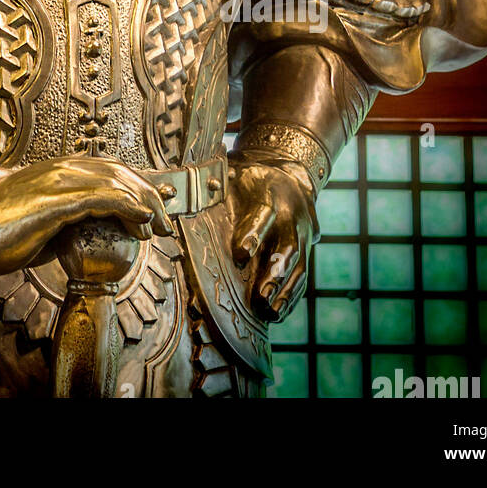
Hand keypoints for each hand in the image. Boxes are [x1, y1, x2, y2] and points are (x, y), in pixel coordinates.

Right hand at [0, 156, 171, 286]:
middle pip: (121, 172)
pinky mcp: (58, 201)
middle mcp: (65, 169)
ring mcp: (61, 182)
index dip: (140, 183)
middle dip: (149, 194)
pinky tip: (142, 220)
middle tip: (164, 219)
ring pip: (118, 182)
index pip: (111, 169)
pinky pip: (104, 198)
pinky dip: (129, 206)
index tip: (159, 201)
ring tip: (158, 225)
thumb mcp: (44, 219)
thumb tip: (92, 231)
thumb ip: (70, 218)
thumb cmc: (1, 225)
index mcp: (61, 171)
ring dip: (145, 203)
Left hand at [227, 154, 318, 321]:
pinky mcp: (307, 251)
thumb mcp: (236, 173)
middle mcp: (292, 217)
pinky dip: (292, 297)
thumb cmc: (252, 179)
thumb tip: (179, 195)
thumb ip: (215, 186)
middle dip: (275, 274)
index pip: (264, 215)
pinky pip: (303, 276)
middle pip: (288, 247)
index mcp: (271, 194)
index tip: (240, 254)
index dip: (253, 235)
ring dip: (285, 292)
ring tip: (270, 312)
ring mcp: (303, 235)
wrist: (290, 177)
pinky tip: (277, 314)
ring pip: (299, 266)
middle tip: (261, 296)